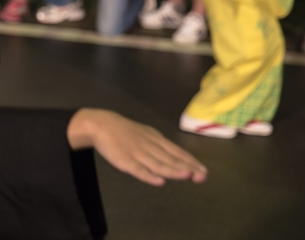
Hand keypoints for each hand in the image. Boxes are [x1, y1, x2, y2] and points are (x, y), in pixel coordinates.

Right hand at [68, 108, 207, 185]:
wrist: (100, 124)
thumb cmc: (125, 131)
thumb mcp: (146, 134)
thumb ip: (160, 146)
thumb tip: (177, 157)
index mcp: (155, 139)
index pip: (176, 151)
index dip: (190, 161)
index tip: (203, 171)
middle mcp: (149, 146)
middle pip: (170, 158)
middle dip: (187, 167)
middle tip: (201, 177)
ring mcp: (137, 153)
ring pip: (157, 164)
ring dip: (172, 170)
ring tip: (186, 176)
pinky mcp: (124, 160)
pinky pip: (137, 169)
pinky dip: (148, 176)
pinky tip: (158, 181)